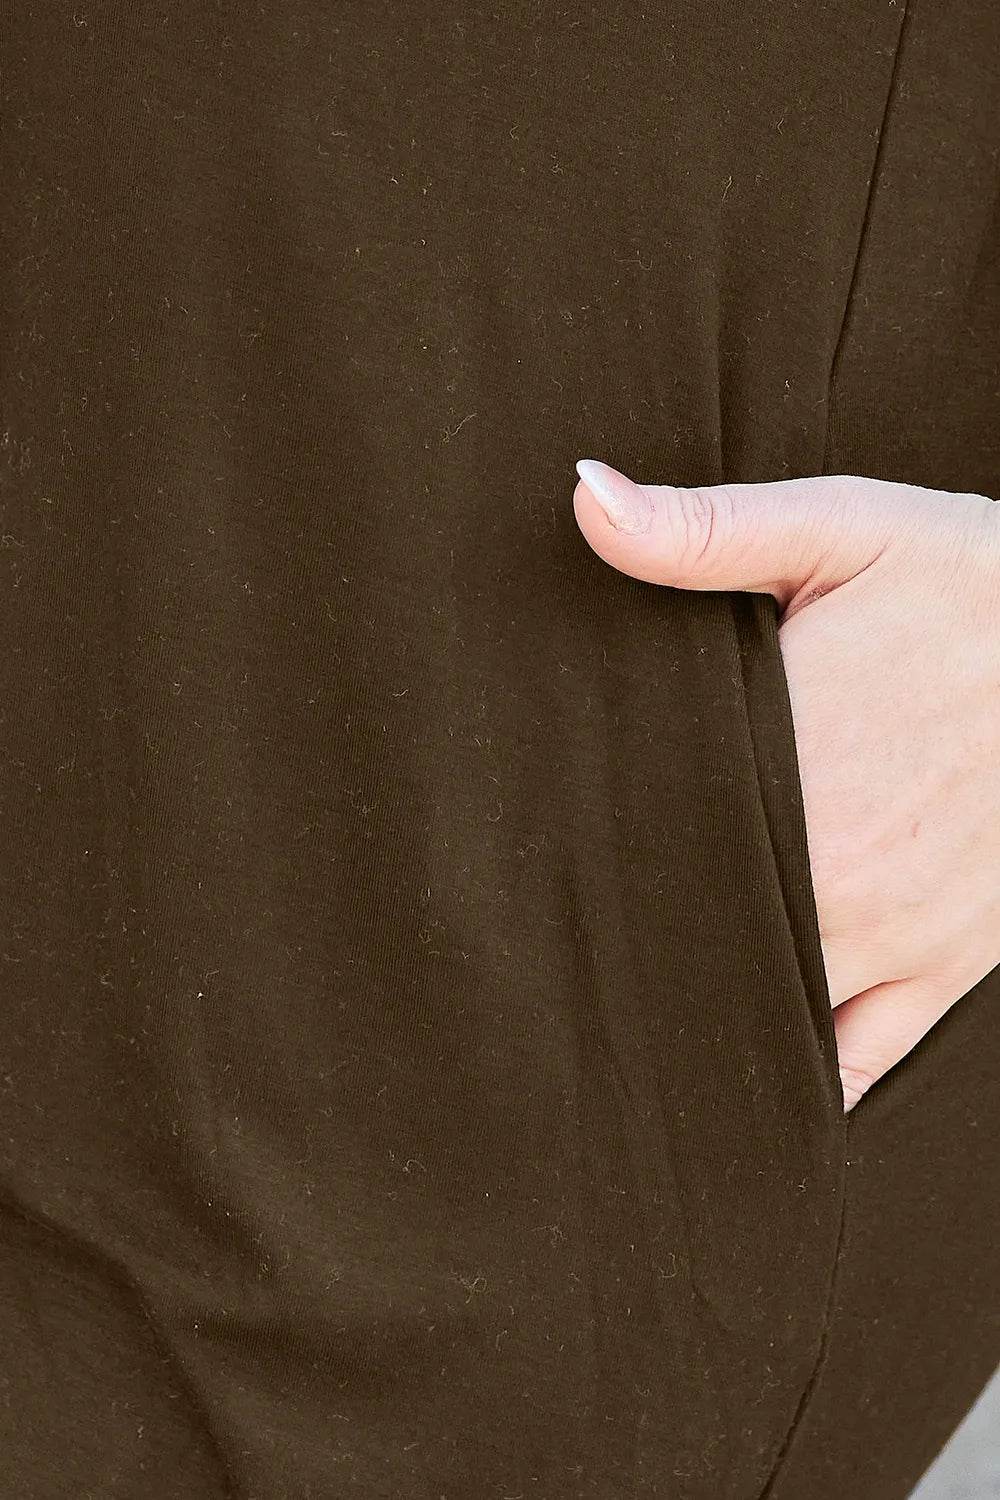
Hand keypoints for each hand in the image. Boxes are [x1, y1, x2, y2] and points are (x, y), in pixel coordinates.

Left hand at [572, 458, 999, 1110]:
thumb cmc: (977, 583)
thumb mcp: (846, 528)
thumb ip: (707, 529)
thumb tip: (582, 497)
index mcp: (793, 761)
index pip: (644, 840)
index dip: (564, 868)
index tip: (501, 877)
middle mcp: (837, 868)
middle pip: (686, 935)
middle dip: (607, 946)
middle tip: (524, 960)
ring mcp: (894, 933)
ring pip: (757, 1008)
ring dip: (681, 1015)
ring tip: (596, 1035)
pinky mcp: (945, 966)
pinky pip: (859, 1055)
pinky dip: (794, 1080)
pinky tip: (728, 1091)